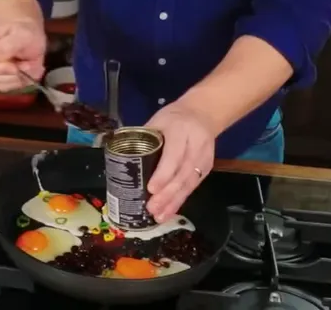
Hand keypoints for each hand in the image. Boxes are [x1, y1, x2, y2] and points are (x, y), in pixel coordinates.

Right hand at [0, 20, 47, 91]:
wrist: (31, 40)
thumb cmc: (26, 35)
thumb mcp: (22, 35)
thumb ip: (8, 45)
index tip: (16, 67)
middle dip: (9, 74)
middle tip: (27, 67)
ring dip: (15, 79)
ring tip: (27, 67)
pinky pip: (3, 87)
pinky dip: (16, 83)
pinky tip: (24, 74)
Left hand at [143, 100, 216, 221]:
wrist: (202, 114)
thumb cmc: (173, 118)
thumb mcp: (157, 120)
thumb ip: (144, 139)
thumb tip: (123, 162)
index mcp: (181, 130)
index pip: (174, 155)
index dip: (163, 173)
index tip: (151, 188)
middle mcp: (195, 146)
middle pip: (182, 173)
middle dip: (167, 194)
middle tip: (152, 208)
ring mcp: (203, 159)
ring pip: (189, 183)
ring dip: (174, 202)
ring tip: (159, 216)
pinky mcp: (206, 169)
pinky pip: (193, 187)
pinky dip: (180, 201)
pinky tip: (169, 211)